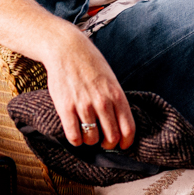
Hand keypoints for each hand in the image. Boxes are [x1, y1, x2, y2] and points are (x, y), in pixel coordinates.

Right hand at [42, 29, 135, 149]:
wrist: (66, 49)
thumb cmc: (90, 64)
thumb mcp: (111, 79)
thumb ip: (116, 99)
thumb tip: (120, 123)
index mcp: (116, 95)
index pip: (128, 128)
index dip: (126, 142)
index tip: (122, 145)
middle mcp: (102, 102)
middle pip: (111, 137)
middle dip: (108, 144)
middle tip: (103, 142)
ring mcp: (84, 105)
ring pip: (92, 139)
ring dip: (91, 141)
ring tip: (88, 136)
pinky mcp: (65, 107)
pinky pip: (73, 135)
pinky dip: (76, 141)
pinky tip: (76, 136)